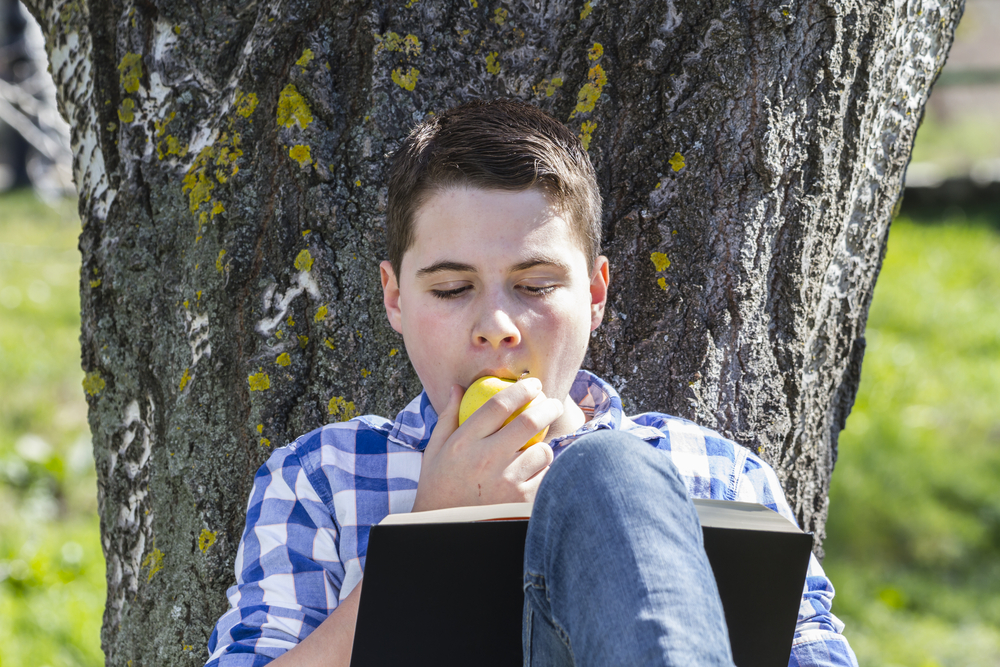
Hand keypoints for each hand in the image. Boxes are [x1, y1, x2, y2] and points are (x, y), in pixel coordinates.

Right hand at [411, 378, 560, 511]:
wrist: (444, 530)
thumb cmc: (438, 486)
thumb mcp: (434, 450)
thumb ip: (447, 417)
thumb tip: (457, 387)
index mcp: (463, 443)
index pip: (498, 405)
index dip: (521, 390)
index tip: (534, 385)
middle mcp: (485, 459)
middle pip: (528, 422)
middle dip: (548, 407)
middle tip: (553, 404)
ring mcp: (505, 481)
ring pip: (542, 452)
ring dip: (544, 447)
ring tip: (537, 451)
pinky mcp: (520, 501)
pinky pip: (545, 477)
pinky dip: (544, 473)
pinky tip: (537, 474)